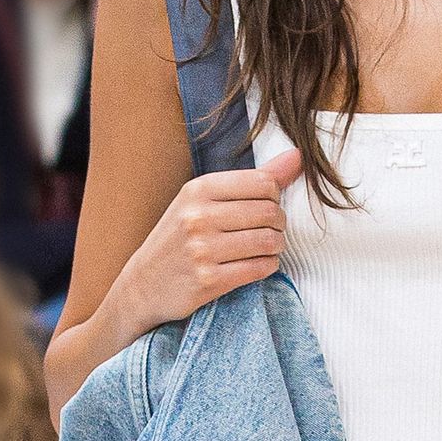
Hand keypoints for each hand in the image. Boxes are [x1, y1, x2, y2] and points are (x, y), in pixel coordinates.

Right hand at [114, 149, 304, 332]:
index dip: (275, 197)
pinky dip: (267, 266)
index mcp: (198, 190)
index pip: (263, 184)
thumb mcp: (204, 200)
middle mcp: (198, 217)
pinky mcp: (208, 281)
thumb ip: (254, 180)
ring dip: (276, 247)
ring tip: (266, 248)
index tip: (266, 207)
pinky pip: (259, 269)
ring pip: (268, 242)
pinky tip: (258, 264)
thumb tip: (298, 156)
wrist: (143, 284)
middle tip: (271, 231)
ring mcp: (202, 250)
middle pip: (270, 213)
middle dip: (279, 224)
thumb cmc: (180, 238)